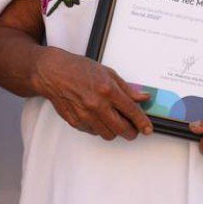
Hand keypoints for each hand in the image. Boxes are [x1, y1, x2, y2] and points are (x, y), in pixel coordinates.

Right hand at [34, 48, 151, 139]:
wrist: (53, 73)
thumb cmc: (79, 69)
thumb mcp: (108, 73)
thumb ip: (127, 88)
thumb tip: (143, 97)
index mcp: (107, 90)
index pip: (131, 111)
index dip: (142, 122)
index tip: (148, 129)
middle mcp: (97, 104)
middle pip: (121, 128)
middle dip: (131, 132)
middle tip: (133, 129)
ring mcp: (85, 115)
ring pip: (108, 134)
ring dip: (114, 131)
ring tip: (113, 120)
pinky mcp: (75, 122)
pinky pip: (93, 132)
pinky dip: (99, 128)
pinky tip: (98, 117)